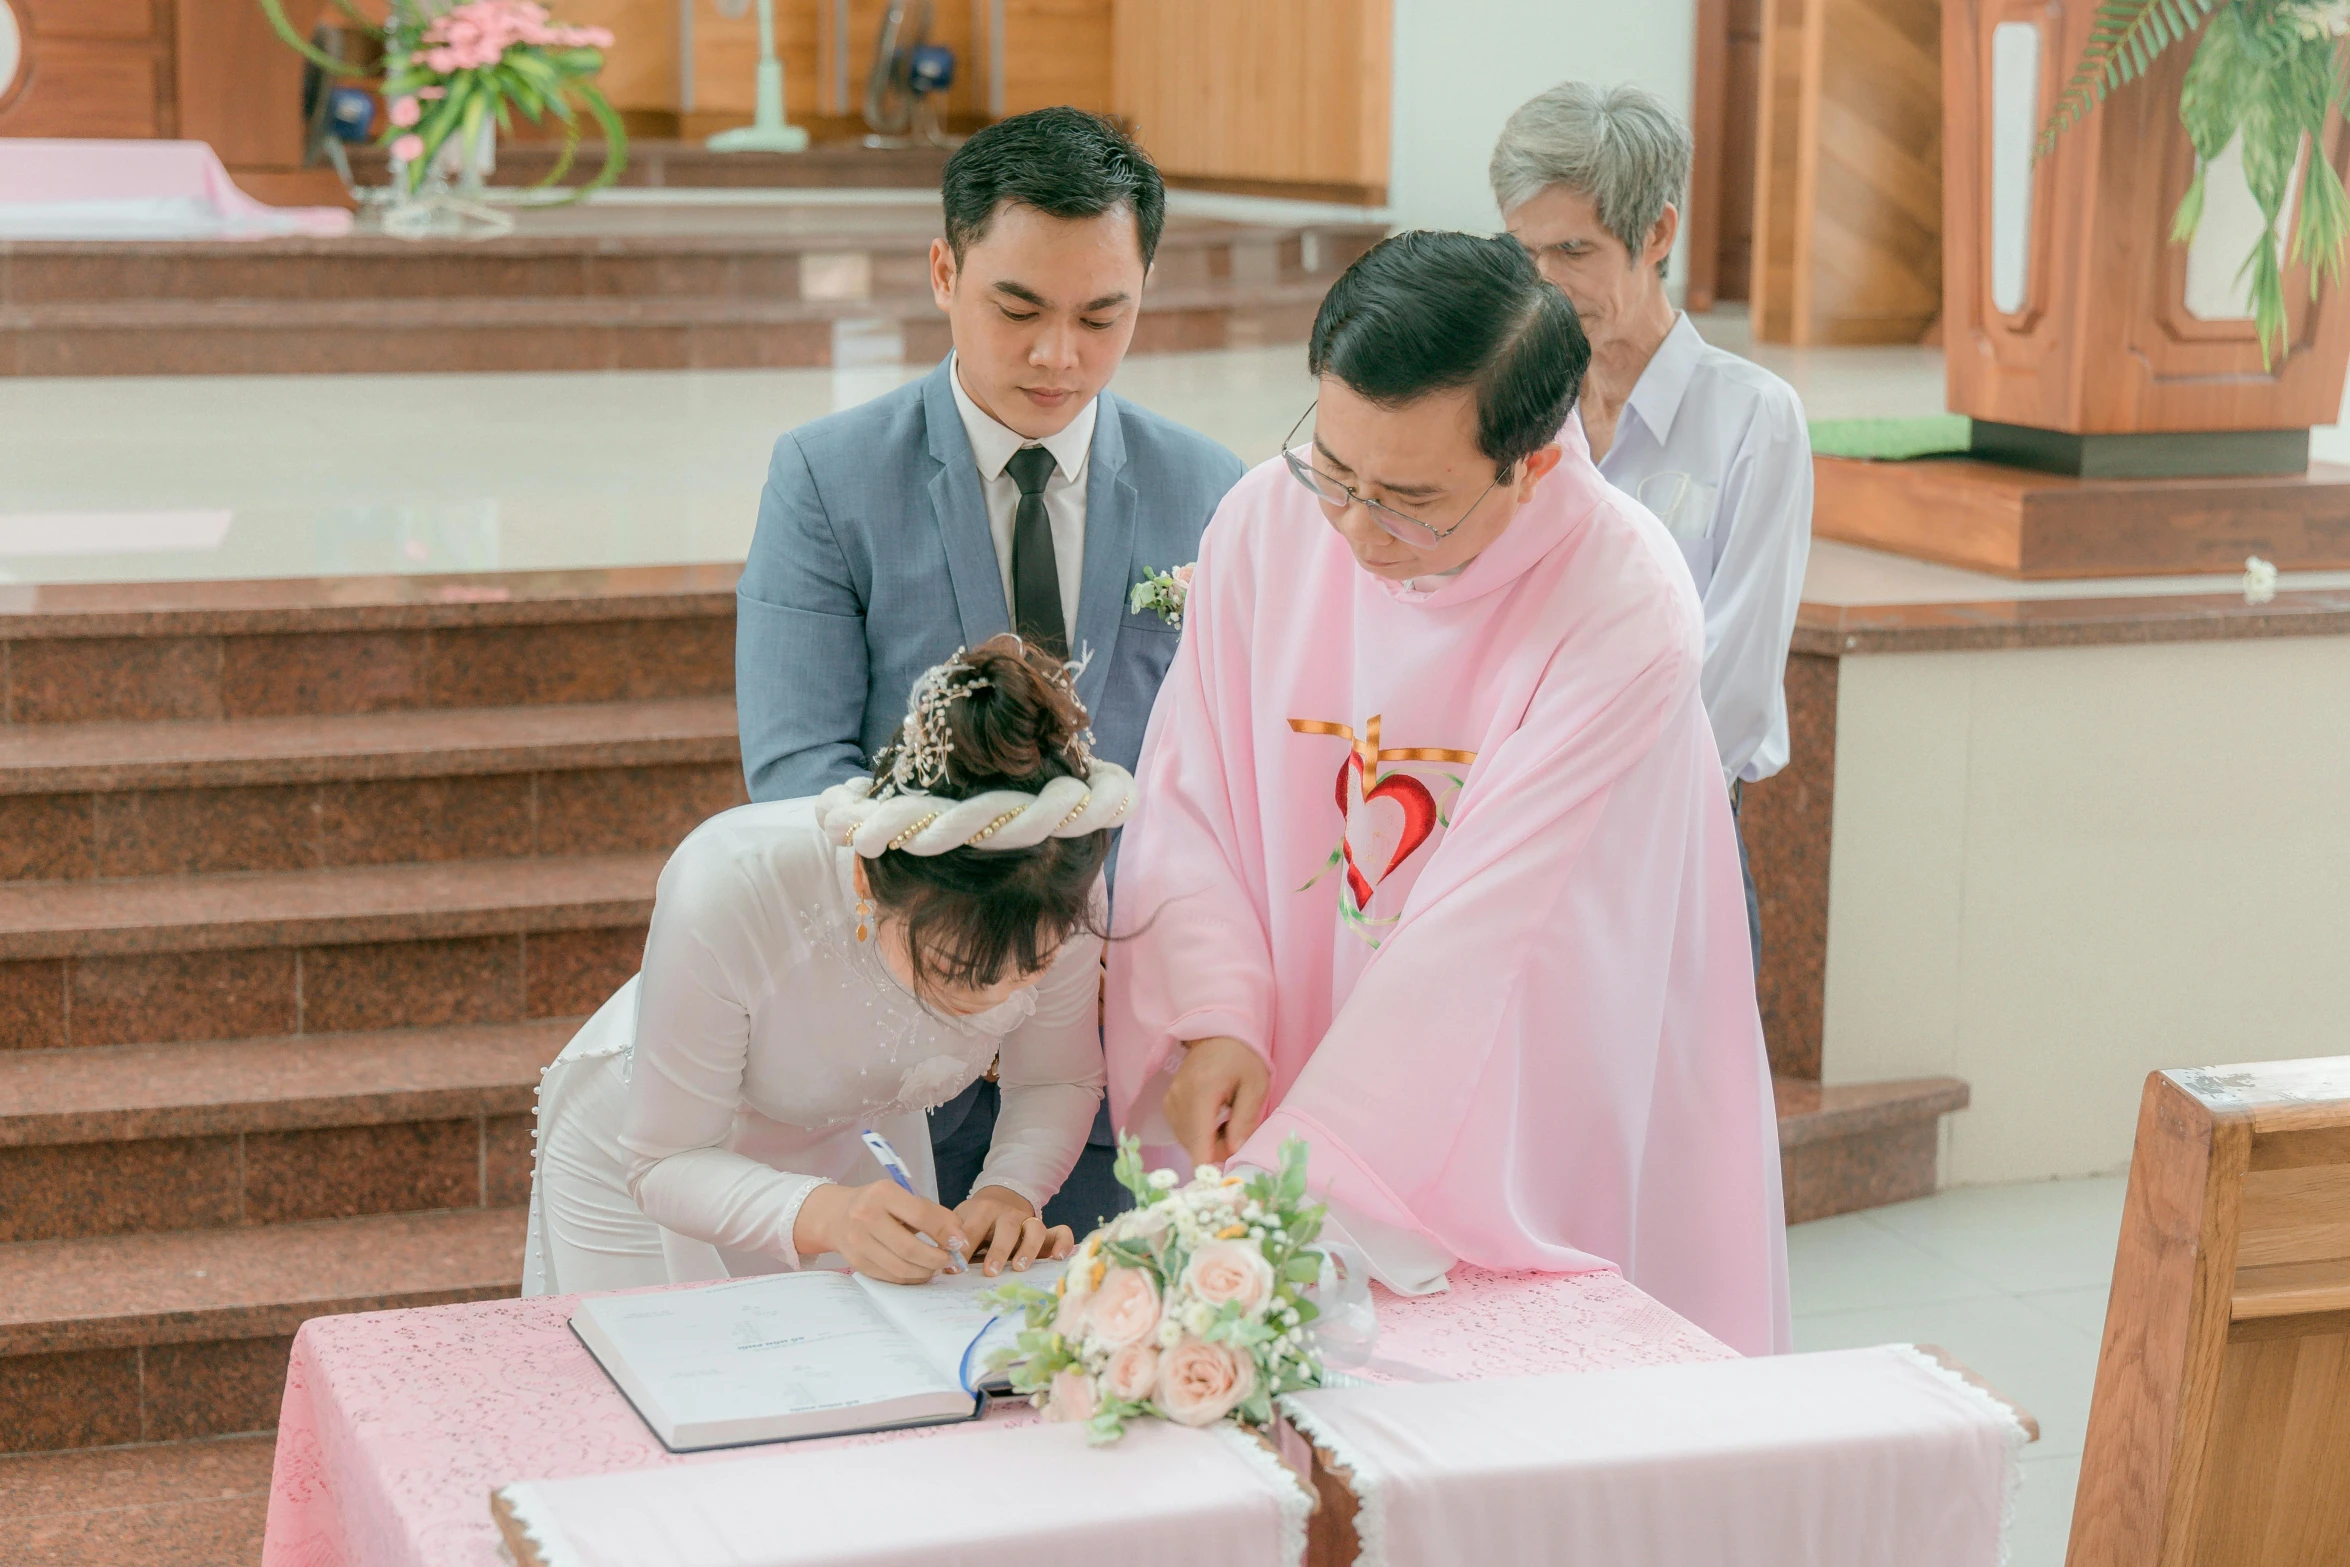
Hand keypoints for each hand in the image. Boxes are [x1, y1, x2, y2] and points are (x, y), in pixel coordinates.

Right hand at [794, 1181, 968, 1283]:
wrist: (836, 1215)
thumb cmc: (878, 1203)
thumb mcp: (901, 1195)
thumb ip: (930, 1212)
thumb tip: (958, 1236)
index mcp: (883, 1194)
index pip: (921, 1215)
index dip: (945, 1231)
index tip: (960, 1241)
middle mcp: (866, 1217)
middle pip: (910, 1248)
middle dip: (937, 1258)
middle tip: (951, 1260)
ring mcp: (858, 1242)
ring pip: (901, 1267)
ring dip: (926, 1271)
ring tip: (937, 1266)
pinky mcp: (856, 1262)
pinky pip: (890, 1276)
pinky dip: (910, 1277)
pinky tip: (920, 1271)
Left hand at [953, 1185, 1075, 1276]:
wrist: (999, 1202)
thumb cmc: (976, 1223)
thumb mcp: (961, 1224)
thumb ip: (952, 1240)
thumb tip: (939, 1263)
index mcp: (982, 1210)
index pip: (972, 1228)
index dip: (963, 1247)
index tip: (955, 1268)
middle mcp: (1008, 1214)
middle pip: (1006, 1228)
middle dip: (998, 1250)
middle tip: (990, 1272)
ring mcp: (1028, 1221)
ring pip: (1034, 1229)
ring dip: (1028, 1249)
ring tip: (1020, 1268)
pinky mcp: (1046, 1231)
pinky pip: (1061, 1232)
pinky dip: (1063, 1243)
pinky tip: (1057, 1258)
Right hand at [1163, 1036, 1269, 1168]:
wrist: (1218, 1032)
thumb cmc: (1243, 1057)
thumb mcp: (1256, 1085)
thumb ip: (1245, 1120)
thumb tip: (1234, 1152)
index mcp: (1201, 1093)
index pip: (1197, 1143)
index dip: (1210, 1167)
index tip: (1226, 1177)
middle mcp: (1179, 1099)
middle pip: (1193, 1146)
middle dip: (1216, 1150)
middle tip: (1238, 1131)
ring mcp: (1170, 1101)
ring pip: (1187, 1142)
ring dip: (1208, 1142)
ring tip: (1227, 1121)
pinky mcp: (1168, 1103)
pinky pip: (1182, 1132)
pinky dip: (1198, 1134)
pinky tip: (1213, 1119)